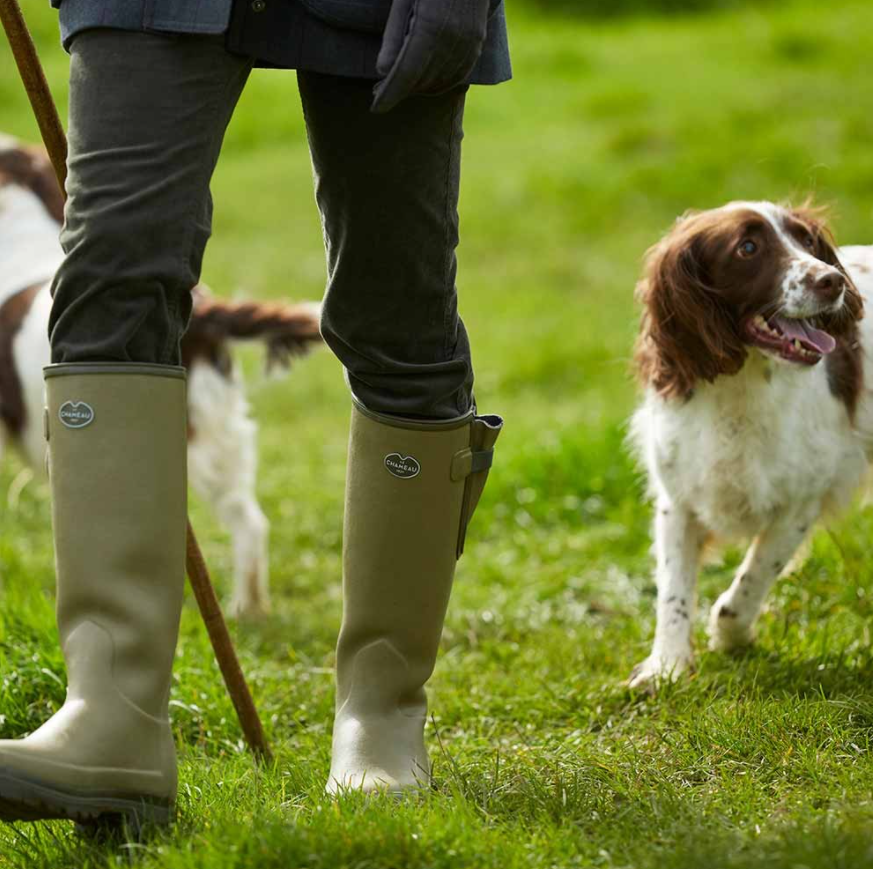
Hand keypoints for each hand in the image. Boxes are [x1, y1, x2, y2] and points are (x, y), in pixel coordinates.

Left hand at [371, 0, 491, 113]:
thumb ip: (394, 35)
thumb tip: (383, 71)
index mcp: (429, 27)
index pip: (405, 74)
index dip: (389, 95)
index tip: (375, 108)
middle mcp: (451, 40)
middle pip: (421, 81)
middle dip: (400, 91)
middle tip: (380, 90)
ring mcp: (468, 42)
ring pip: (440, 81)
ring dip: (419, 89)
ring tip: (401, 86)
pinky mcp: (478, 41)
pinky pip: (459, 74)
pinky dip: (440, 83)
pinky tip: (426, 82)